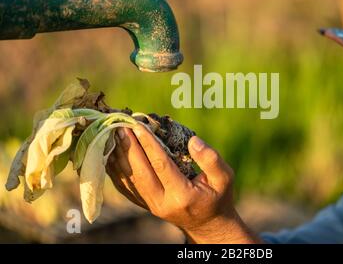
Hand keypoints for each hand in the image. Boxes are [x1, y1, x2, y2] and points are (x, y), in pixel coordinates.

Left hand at [106, 124, 259, 242]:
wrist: (208, 223)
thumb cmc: (218, 197)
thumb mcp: (225, 177)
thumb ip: (211, 159)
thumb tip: (192, 141)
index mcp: (182, 195)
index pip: (161, 165)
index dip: (149, 144)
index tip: (140, 126)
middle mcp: (162, 203)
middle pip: (140, 172)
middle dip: (129, 147)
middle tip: (122, 126)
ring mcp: (151, 206)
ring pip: (129, 180)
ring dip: (120, 156)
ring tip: (114, 134)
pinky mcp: (145, 205)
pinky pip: (125, 187)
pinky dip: (115, 170)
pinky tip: (111, 154)